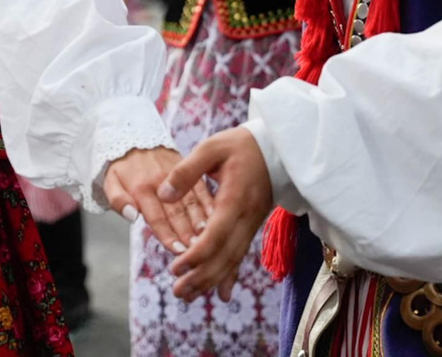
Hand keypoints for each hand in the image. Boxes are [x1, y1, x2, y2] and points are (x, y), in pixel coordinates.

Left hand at [104, 146, 212, 256]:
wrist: (134, 134)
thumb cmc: (121, 166)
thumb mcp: (109, 180)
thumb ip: (117, 199)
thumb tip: (132, 216)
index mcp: (142, 187)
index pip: (157, 217)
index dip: (168, 236)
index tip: (178, 252)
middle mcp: (162, 182)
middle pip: (177, 213)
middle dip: (188, 234)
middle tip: (197, 251)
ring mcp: (177, 174)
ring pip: (192, 202)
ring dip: (201, 222)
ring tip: (209, 239)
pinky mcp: (188, 168)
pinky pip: (201, 187)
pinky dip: (209, 203)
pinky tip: (216, 216)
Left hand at [161, 126, 274, 301]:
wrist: (277, 148)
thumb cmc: (241, 145)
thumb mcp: (211, 148)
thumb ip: (186, 171)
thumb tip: (163, 193)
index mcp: (234, 199)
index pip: (216, 236)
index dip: (196, 256)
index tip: (176, 267)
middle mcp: (245, 218)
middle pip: (224, 256)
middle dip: (201, 277)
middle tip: (177, 292)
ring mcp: (251, 225)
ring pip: (232, 260)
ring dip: (211, 280)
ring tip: (188, 295)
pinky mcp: (252, 227)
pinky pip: (240, 256)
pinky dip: (229, 275)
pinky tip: (221, 294)